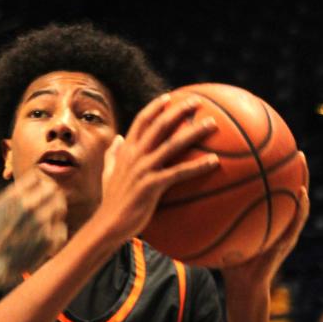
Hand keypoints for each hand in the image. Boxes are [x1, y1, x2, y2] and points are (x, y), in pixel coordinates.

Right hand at [0, 171, 66, 282]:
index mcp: (12, 196)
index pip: (36, 177)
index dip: (37, 185)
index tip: (36, 194)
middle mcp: (29, 205)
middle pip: (51, 189)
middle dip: (50, 196)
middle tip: (48, 207)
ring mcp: (40, 222)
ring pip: (60, 206)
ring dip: (56, 212)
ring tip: (50, 221)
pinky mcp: (48, 240)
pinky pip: (62, 228)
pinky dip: (57, 232)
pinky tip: (49, 238)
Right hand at [97, 94, 220, 243]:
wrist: (108, 224)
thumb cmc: (111, 201)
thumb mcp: (108, 174)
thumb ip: (113, 155)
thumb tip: (117, 139)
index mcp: (126, 151)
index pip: (142, 121)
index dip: (156, 107)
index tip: (170, 97)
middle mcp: (135, 155)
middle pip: (160, 125)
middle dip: (180, 110)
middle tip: (197, 102)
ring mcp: (143, 169)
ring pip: (173, 144)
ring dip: (194, 131)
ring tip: (213, 123)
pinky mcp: (152, 185)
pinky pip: (179, 172)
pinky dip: (198, 166)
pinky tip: (215, 162)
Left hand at [219, 155, 309, 296]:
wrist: (243, 287)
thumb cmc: (230, 264)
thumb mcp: (218, 237)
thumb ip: (209, 220)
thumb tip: (184, 202)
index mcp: (262, 215)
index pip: (266, 187)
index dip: (266, 168)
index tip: (263, 146)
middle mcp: (276, 218)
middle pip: (284, 187)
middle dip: (287, 165)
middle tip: (287, 142)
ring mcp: (285, 229)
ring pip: (298, 199)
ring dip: (302, 178)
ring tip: (301, 159)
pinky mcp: (288, 241)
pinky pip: (298, 221)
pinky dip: (302, 206)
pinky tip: (302, 192)